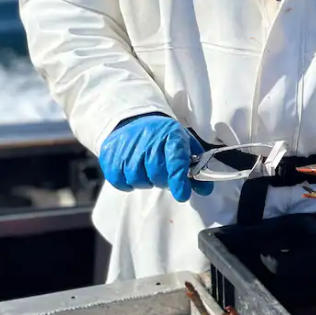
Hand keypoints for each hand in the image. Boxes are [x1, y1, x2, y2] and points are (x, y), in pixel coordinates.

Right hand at [98, 114, 212, 202]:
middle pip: (156, 173)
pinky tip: (132, 173)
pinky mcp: (110, 156)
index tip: (182, 194)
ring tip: (147, 171)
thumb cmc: (162, 137)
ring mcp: (127, 147)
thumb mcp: (182, 144)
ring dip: (145, 181)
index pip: (176, 159)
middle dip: (162, 181)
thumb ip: (195, 167)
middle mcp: (148, 139)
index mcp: (170, 135)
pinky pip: (119, 181)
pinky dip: (127, 183)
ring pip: (137, 179)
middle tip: (163, 177)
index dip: (179, 179)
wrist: (132, 120)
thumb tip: (205, 191)